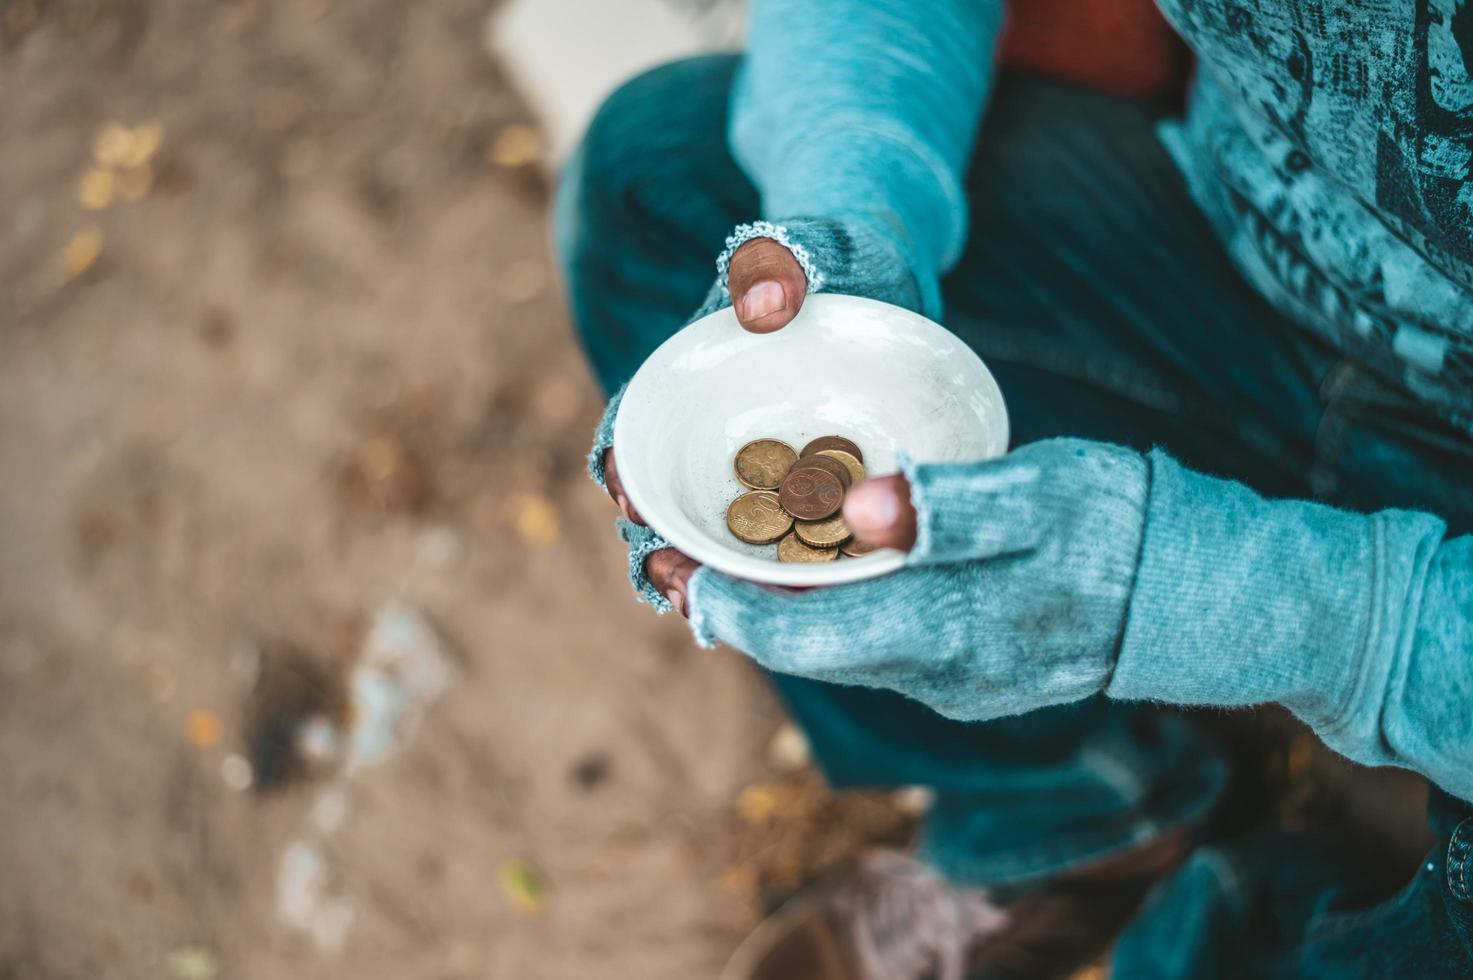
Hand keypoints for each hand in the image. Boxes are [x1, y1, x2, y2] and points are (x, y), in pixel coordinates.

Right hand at [597, 235, 809, 611]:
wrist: (883, 286)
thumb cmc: (832, 256)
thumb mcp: (806, 249)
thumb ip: (776, 266)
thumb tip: (762, 298)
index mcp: (692, 382)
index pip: (639, 431)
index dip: (628, 469)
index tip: (629, 496)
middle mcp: (719, 441)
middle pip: (673, 505)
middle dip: (668, 550)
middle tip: (678, 583)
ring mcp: (765, 476)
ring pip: (728, 541)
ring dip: (722, 581)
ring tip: (730, 618)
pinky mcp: (815, 502)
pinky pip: (792, 550)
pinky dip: (789, 580)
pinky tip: (805, 607)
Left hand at [685, 439, 1151, 721]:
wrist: (1212, 600)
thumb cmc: (1129, 527)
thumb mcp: (1046, 494)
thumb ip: (952, 506)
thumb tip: (859, 510)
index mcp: (948, 630)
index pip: (808, 633)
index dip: (733, 606)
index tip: (673, 571)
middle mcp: (943, 675)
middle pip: (811, 651)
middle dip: (738, 609)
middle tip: (672, 563)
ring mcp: (962, 684)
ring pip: (843, 652)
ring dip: (781, 615)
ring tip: (726, 563)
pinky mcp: (980, 674)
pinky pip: (881, 649)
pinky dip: (834, 616)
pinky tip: (818, 575)